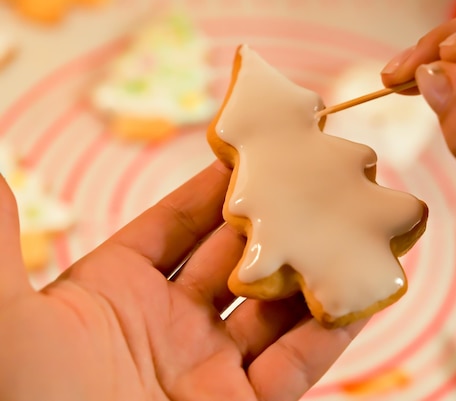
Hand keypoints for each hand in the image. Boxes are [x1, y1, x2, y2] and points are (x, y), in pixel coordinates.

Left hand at [0, 161, 363, 400]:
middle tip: (318, 176)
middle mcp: (171, 325)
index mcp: (118, 292)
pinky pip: (297, 364)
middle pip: (237, 256)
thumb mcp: (10, 326)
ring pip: (275, 306)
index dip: (216, 186)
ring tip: (353, 226)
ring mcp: (210, 368)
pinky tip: (360, 293)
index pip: (179, 222)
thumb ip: (5, 250)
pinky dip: (330, 329)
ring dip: (313, 268)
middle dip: (277, 217)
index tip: (255, 148)